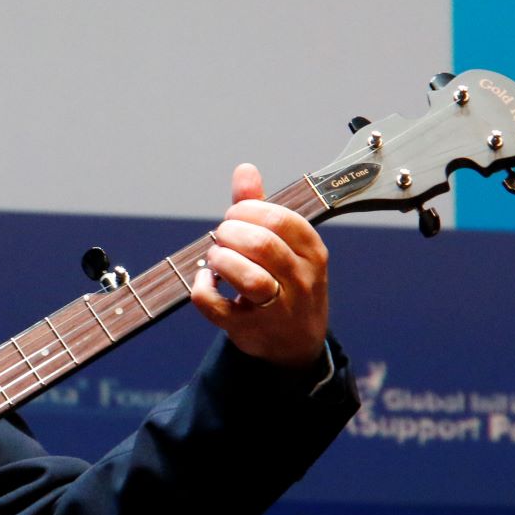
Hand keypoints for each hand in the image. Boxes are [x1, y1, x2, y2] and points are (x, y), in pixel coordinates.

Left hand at [192, 163, 330, 367]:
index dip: (248, 211)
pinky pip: (216, 306)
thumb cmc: (287, 284)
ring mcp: (277, 309)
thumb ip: (261, 208)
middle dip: (230, 233)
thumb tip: (244, 170)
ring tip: (216, 259)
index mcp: (312, 252)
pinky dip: (202, 289)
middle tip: (221, 237)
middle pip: (261, 244)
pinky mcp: (249, 330)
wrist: (296, 344)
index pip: (280, 219)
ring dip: (220, 260)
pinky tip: (204, 281)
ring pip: (246, 276)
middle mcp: (301, 281)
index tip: (234, 217)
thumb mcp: (286, 246)